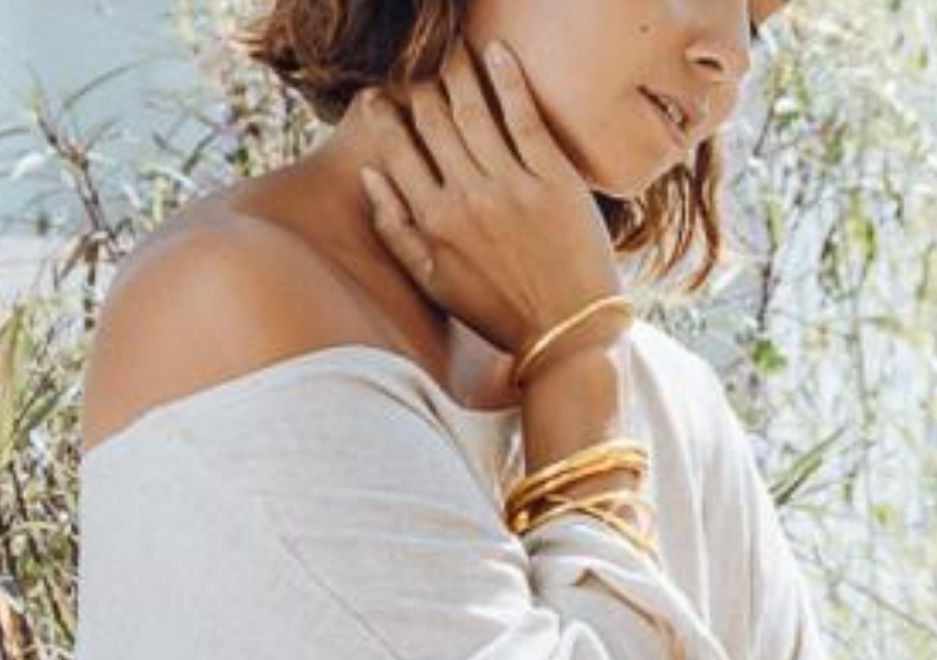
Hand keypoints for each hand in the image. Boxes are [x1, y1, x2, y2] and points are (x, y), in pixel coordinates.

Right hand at [354, 35, 622, 357]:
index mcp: (433, 222)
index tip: (381, 95)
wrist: (567, 333)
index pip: (397, 151)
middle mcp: (467, 198)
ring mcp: (511, 185)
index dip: (385, 116)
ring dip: (458, 70)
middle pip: (433, 121)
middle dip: (422, 87)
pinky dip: (507, 78)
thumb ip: (396, 232)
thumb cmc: (498, 313)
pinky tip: (496, 52)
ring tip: (452, 49)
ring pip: (473, 109)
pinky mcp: (552, 178)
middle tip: (422, 69)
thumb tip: (370, 177)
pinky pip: (523, 115)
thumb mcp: (434, 284)